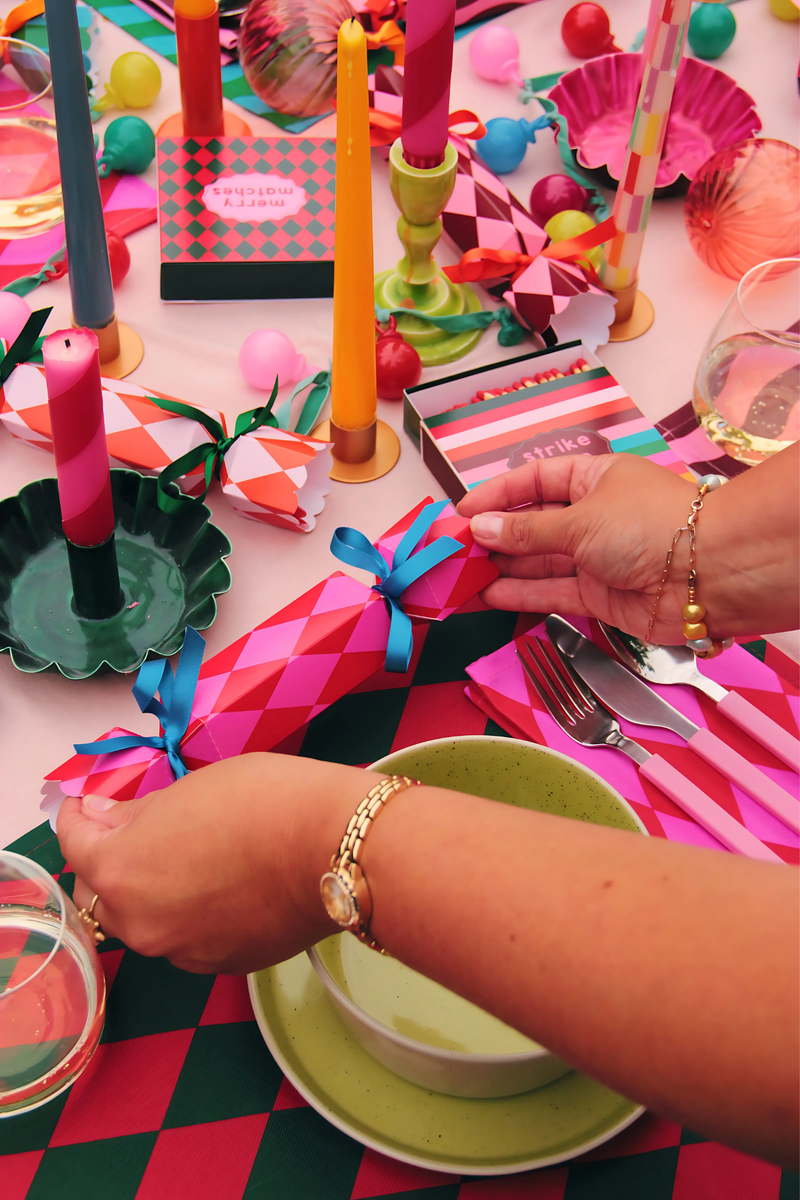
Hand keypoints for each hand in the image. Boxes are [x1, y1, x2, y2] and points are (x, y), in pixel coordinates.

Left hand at [59, 754, 367, 972]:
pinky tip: (224, 884)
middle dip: (112, 860)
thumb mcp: (189, 789)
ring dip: (153, 891)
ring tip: (191, 857)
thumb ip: (137, 814)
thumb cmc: (263, 801)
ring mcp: (182, 951)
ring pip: (147, 920)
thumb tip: (106, 820)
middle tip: (138, 828)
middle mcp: (140, 925)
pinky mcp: (222, 964)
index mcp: (121, 873)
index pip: (74, 845)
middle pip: (104, 893)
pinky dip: (191, 913)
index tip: (89, 804)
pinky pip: (187, 937)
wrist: (336, 848)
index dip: (78, 817)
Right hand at [458, 453, 697, 641]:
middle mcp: (592, 515)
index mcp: (593, 479)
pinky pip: (550, 591)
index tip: (461, 512)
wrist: (708, 575)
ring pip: (538, 561)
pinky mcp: (598, 595)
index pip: (534, 481)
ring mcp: (595, 557)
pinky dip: (520, 594)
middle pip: (533, 523)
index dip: (497, 495)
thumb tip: (480, 527)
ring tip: (459, 575)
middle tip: (453, 550)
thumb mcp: (580, 520)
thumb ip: (527, 530)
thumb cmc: (649, 526)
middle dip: (494, 535)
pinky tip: (487, 595)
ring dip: (501, 567)